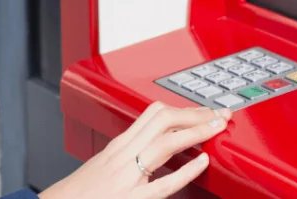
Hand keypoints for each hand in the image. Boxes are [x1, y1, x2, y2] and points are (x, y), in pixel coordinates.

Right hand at [39, 102, 231, 198]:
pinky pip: (165, 181)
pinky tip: (203, 163)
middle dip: (195, 113)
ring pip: (165, 141)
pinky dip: (187, 170)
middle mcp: (123, 154)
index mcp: (118, 146)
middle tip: (218, 114)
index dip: (183, 108)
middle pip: (163, 119)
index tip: (202, 109)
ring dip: (196, 131)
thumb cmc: (78, 193)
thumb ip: (128, 155)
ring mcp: (128, 175)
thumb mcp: (103, 166)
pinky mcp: (132, 197)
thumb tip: (155, 151)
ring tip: (216, 128)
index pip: (153, 113)